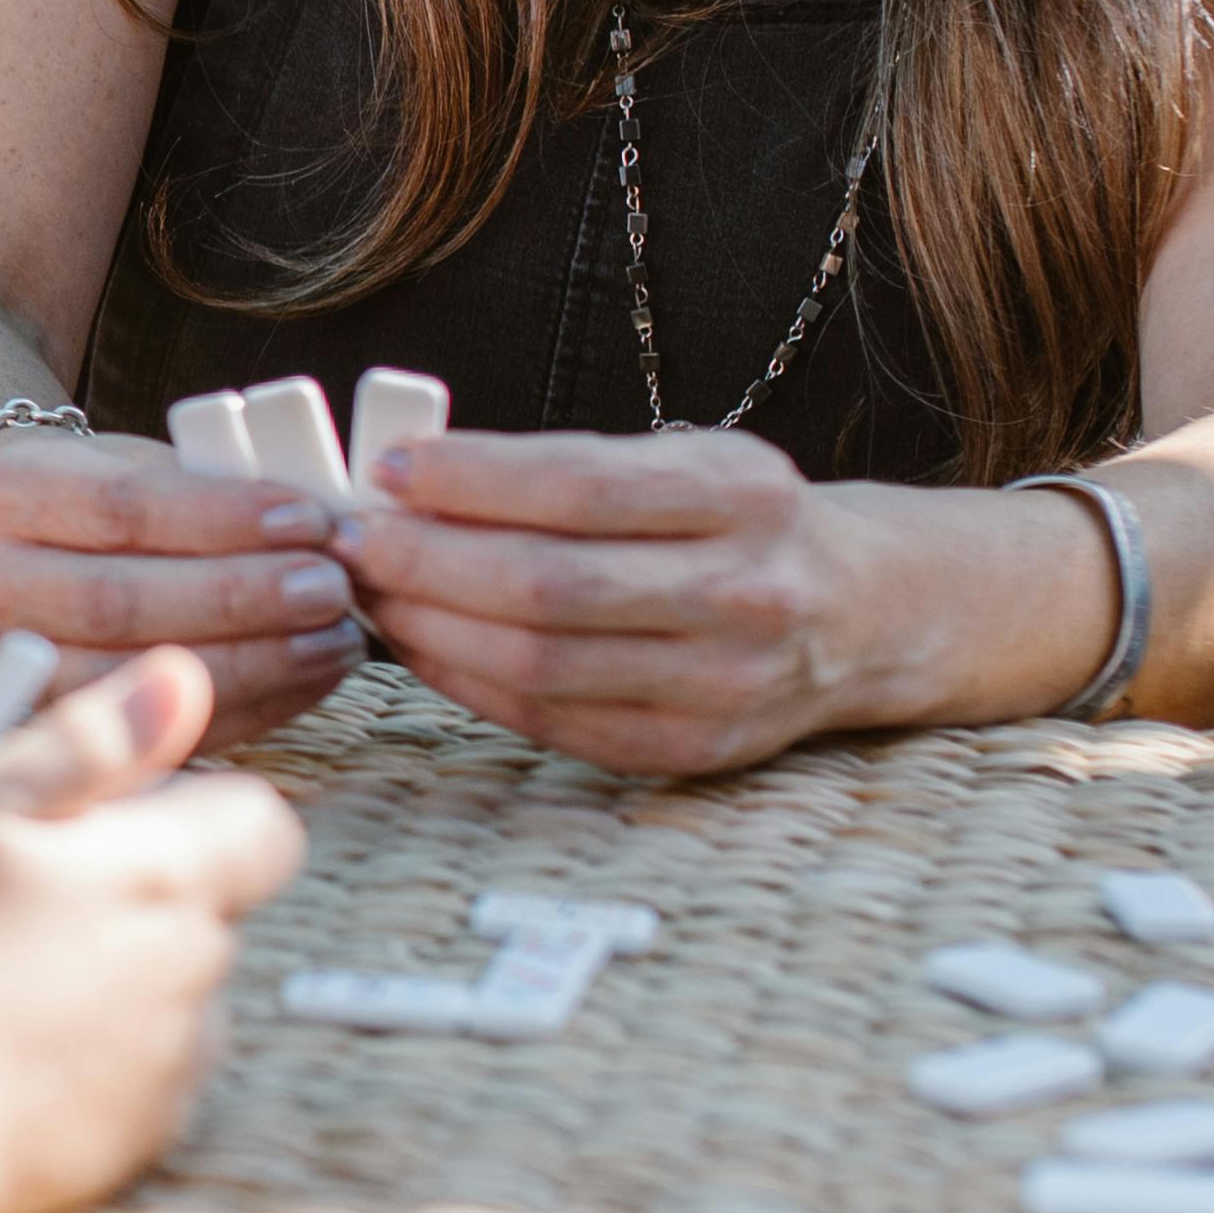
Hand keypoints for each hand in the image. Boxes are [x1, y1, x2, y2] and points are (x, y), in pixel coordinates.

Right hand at [0, 425, 367, 741]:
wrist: (22, 549)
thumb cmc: (104, 500)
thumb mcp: (140, 463)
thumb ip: (212, 489)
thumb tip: (321, 529)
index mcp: (11, 491)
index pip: (121, 507)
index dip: (221, 518)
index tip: (308, 520)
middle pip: (119, 600)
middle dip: (239, 597)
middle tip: (329, 588)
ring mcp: (13, 664)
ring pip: (131, 674)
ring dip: (252, 660)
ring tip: (333, 638)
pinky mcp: (53, 724)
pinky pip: (154, 731)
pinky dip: (247, 707)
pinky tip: (308, 680)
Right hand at [0, 654, 306, 1212]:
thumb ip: (96, 737)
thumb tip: (185, 676)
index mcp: (169, 877)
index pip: (261, 822)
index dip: (192, 806)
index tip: (101, 821)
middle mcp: (196, 973)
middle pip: (206, 904)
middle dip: (135, 889)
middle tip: (17, 893)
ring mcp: (173, 1066)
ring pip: (170, 988)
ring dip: (112, 971)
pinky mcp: (138, 1137)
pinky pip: (138, 1071)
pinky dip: (91, 1052)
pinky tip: (3, 1048)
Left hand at [339, 425, 914, 777]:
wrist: (860, 613)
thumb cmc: (741, 523)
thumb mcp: (688, 462)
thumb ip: (570, 469)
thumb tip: (413, 482)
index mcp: (744, 496)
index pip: (580, 487)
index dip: (471, 481)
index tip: (391, 468)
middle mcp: (745, 593)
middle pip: (549, 586)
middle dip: (427, 563)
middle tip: (353, 542)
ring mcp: (723, 684)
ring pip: (540, 662)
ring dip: (431, 628)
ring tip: (373, 592)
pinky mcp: (689, 750)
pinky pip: (550, 719)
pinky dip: (468, 681)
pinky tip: (422, 647)